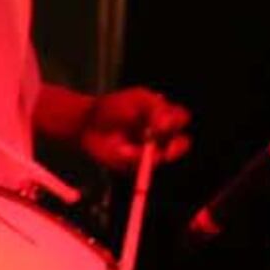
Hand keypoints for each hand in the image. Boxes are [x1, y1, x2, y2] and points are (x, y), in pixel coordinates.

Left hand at [70, 86, 194, 174]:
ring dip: (144, 156)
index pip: (182, 119)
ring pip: (160, 160)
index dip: (177, 123)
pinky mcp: (135, 166)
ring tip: (123, 149)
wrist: (87, 124)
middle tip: (165, 152)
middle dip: (176, 148)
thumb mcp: (136, 99)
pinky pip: (141, 170)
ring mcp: (150, 152)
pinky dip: (130, 162)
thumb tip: (167, 126)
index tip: (161, 126)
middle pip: (182, 144)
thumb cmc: (113, 106)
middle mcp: (162, 135)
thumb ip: (155, 109)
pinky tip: (118, 153)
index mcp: (165, 115)